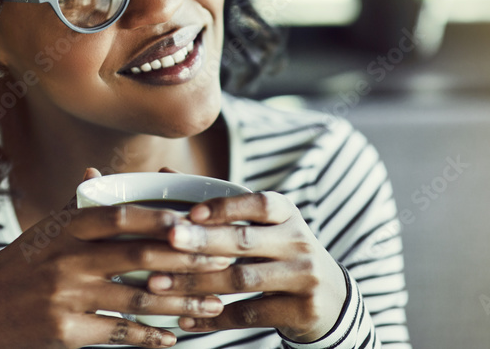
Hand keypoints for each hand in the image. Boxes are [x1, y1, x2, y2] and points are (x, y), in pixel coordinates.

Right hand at [0, 168, 234, 348]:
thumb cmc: (20, 266)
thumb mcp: (44, 232)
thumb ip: (76, 206)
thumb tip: (96, 176)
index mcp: (65, 228)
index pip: (117, 215)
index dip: (156, 217)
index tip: (192, 222)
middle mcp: (67, 259)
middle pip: (136, 257)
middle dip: (183, 262)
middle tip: (220, 264)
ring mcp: (66, 297)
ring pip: (135, 298)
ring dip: (179, 304)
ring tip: (210, 307)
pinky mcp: (66, 332)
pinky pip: (118, 333)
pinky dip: (148, 336)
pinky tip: (172, 338)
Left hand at [145, 190, 347, 341]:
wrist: (331, 298)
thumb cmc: (279, 252)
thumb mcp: (262, 224)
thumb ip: (218, 204)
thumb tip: (164, 172)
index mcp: (287, 213)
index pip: (258, 204)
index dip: (225, 208)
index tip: (190, 213)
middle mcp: (299, 241)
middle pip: (245, 241)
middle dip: (202, 241)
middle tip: (167, 241)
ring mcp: (303, 277)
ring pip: (241, 280)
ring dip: (196, 283)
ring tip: (158, 285)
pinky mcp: (301, 310)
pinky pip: (249, 315)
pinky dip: (213, 318)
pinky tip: (184, 318)